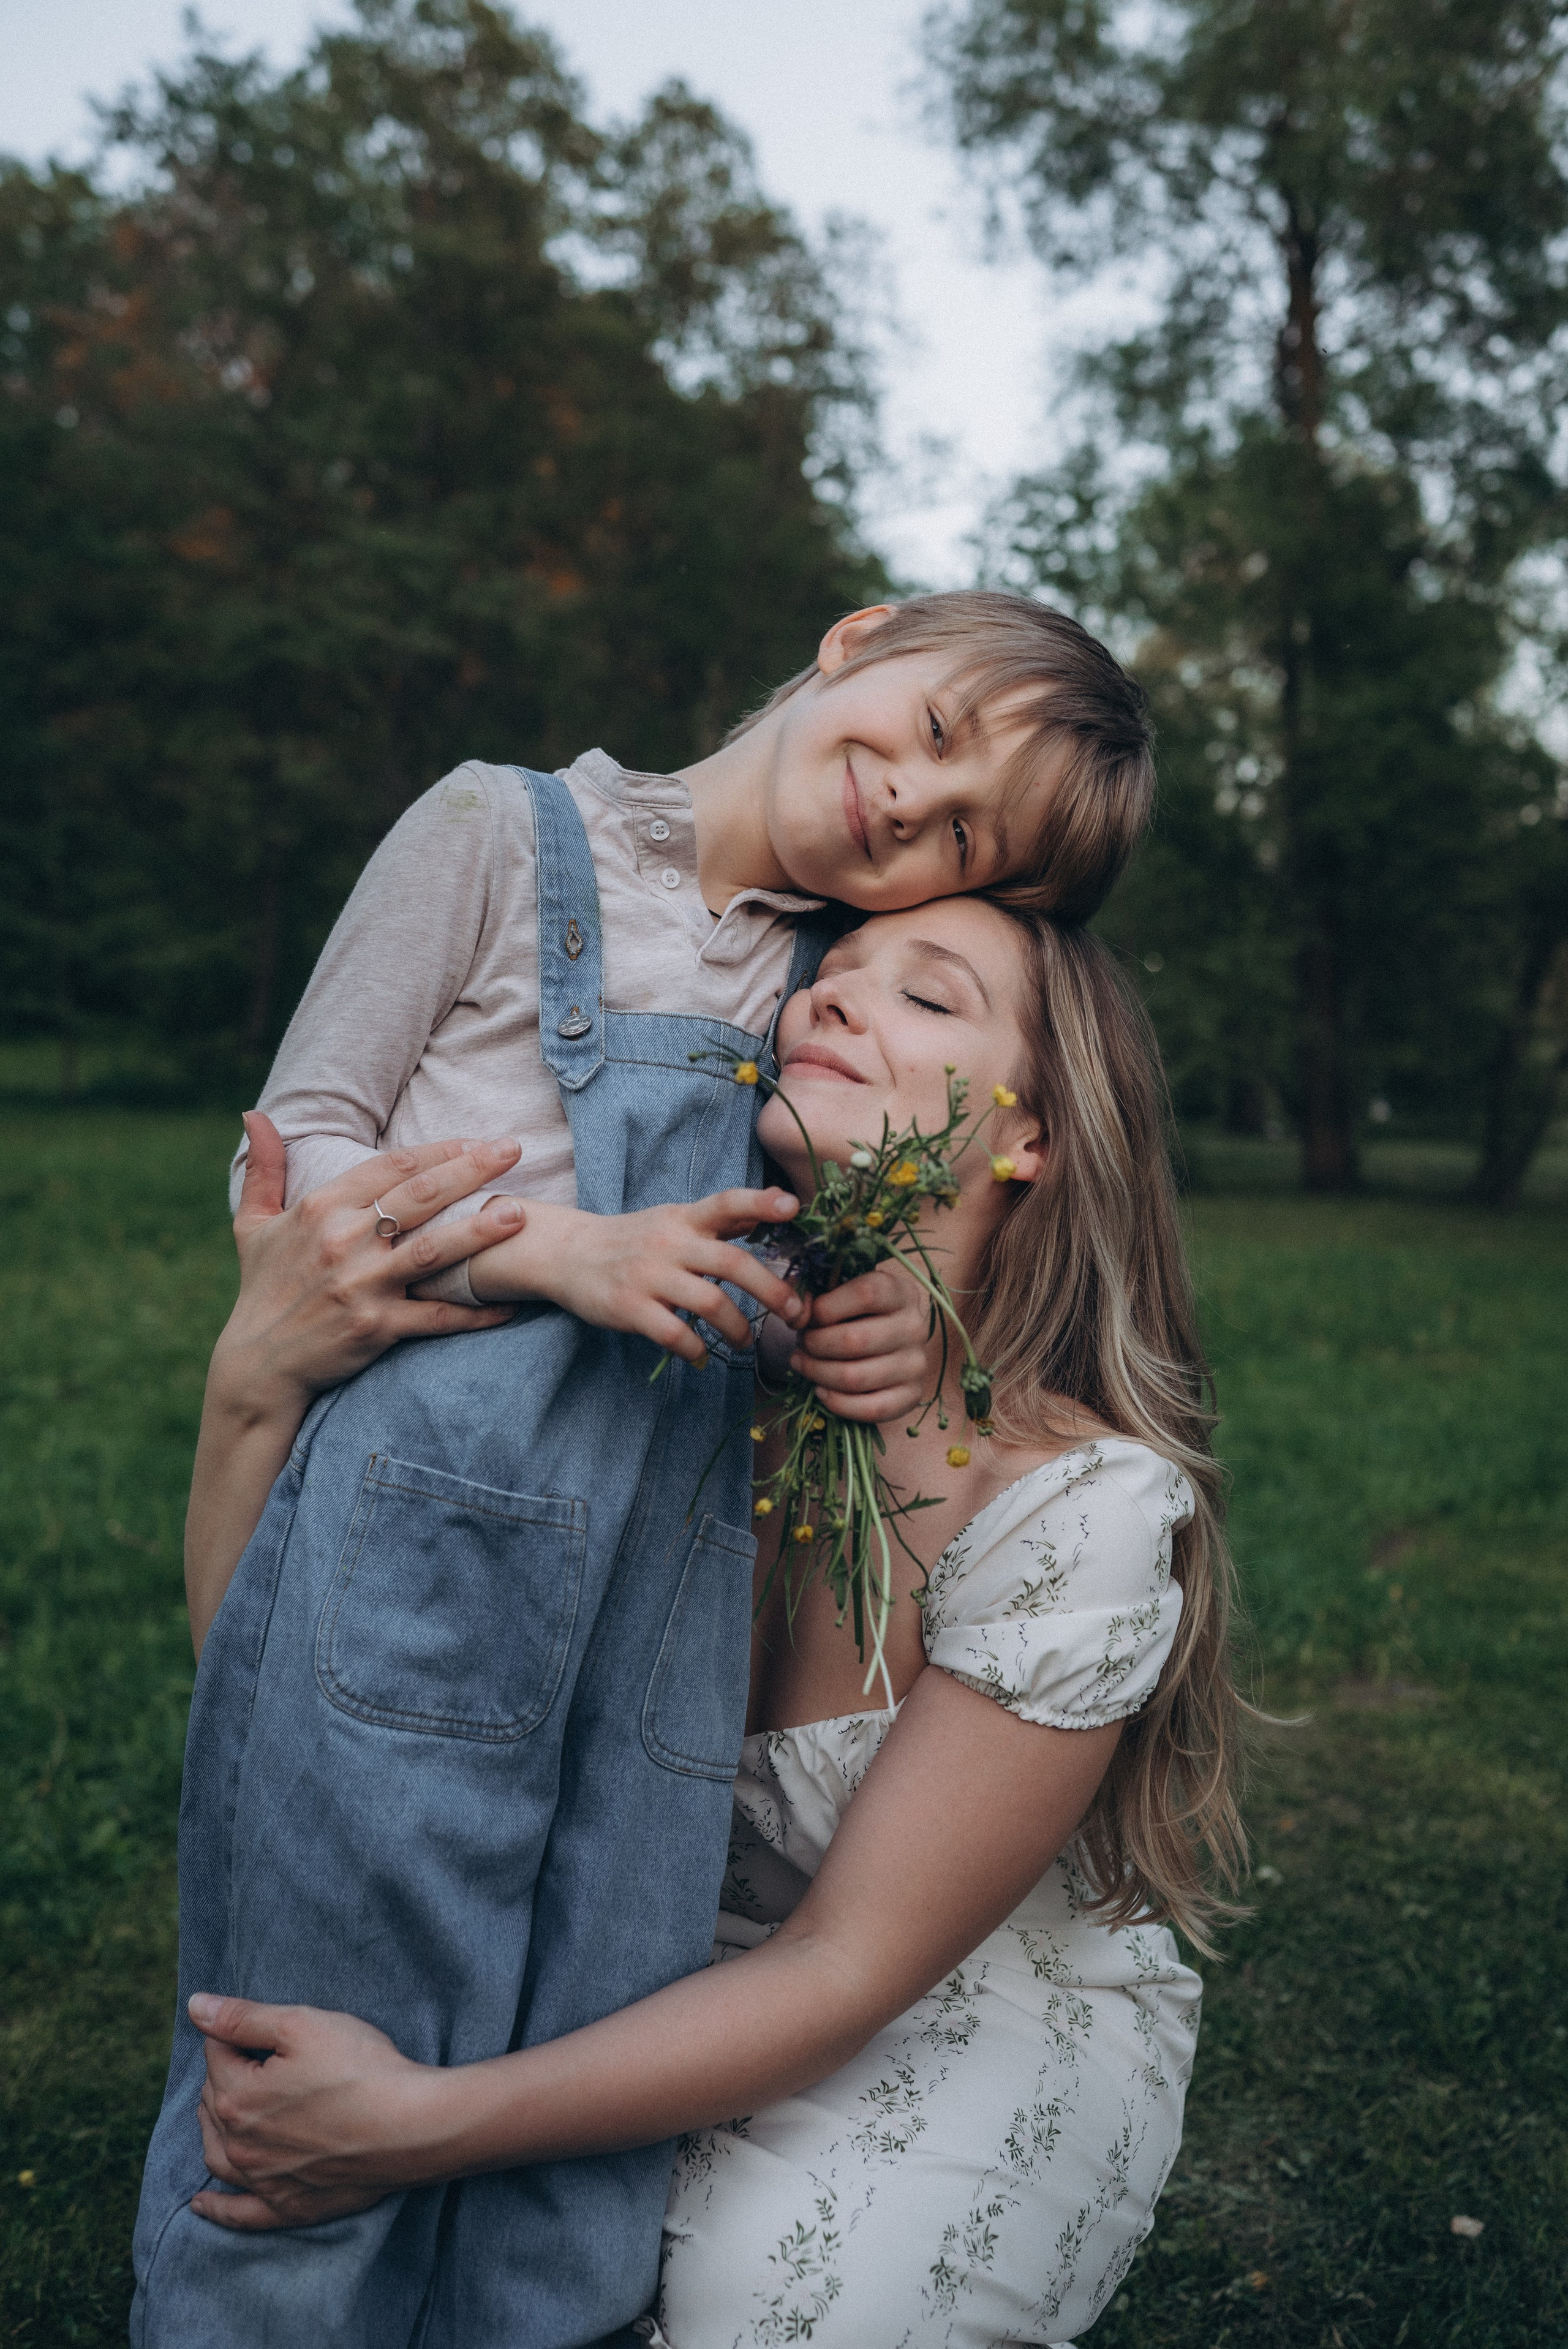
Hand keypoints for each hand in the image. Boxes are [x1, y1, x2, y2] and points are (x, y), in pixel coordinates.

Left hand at [188, 1993, 436, 2232]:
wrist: (411, 2126)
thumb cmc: (359, 2069)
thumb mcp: (302, 2025)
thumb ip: (243, 2017)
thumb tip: (195, 2006)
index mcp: (237, 2098)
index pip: (217, 2055)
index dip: (238, 2034)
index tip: (267, 2029)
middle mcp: (240, 2146)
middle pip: (214, 2102)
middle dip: (227, 2075)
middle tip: (258, 2057)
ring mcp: (263, 2182)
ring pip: (217, 2154)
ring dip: (212, 2128)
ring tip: (218, 2109)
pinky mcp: (289, 2207)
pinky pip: (239, 2214)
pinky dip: (216, 2208)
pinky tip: (200, 2204)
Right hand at [216, 1114, 527, 1416]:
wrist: (258, 1364)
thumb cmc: (262, 1288)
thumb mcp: (253, 1223)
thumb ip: (264, 1168)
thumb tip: (255, 1114)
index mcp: (321, 1208)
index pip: (391, 1167)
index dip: (438, 1151)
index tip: (475, 1141)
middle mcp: (343, 1241)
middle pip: (420, 1196)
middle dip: (471, 1170)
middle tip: (514, 1150)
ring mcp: (362, 1286)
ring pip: (432, 1250)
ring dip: (479, 1231)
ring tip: (520, 1215)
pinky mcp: (376, 1328)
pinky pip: (435, 1317)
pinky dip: (473, 1312)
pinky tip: (509, 1305)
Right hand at [468, 1189, 807, 1365]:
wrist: (569, 1254)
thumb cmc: (634, 1239)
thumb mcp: (674, 1220)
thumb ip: (719, 1220)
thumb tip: (771, 1211)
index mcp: (685, 1219)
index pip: (727, 1202)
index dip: (761, 1203)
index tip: (793, 1207)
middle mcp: (670, 1243)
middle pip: (732, 1263)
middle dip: (772, 1290)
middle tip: (795, 1314)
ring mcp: (648, 1276)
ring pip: (710, 1303)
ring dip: (738, 1329)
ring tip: (744, 1343)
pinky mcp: (629, 1307)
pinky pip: (675, 1334)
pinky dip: (695, 1350)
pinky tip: (701, 1356)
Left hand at [791, 1257, 930, 1423]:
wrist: (890, 1344)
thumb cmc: (858, 1314)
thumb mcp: (843, 1292)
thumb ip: (817, 1291)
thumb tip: (795, 1309)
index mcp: (901, 1293)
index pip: (865, 1294)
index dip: (826, 1307)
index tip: (808, 1317)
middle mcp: (915, 1327)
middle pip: (854, 1340)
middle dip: (815, 1344)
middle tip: (801, 1344)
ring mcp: (916, 1364)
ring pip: (855, 1377)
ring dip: (818, 1373)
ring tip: (803, 1364)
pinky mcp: (911, 1395)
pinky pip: (870, 1409)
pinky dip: (837, 1403)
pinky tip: (820, 1390)